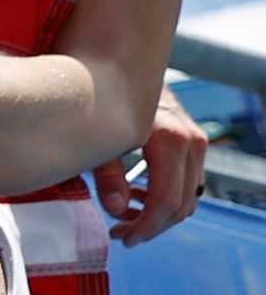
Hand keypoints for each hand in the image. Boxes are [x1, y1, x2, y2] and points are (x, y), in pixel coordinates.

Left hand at [92, 85, 207, 245]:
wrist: (118, 55)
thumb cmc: (102, 91)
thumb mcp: (99, 135)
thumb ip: (108, 175)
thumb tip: (117, 210)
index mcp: (171, 140)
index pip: (167, 201)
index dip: (145, 226)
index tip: (123, 238)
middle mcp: (191, 141)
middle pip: (182, 204)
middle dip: (151, 225)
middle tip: (119, 233)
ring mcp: (195, 140)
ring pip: (188, 195)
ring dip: (158, 212)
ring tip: (123, 217)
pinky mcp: (190, 139)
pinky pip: (186, 179)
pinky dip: (165, 194)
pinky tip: (135, 194)